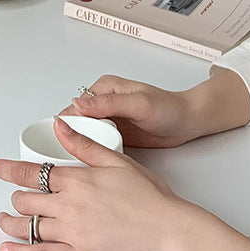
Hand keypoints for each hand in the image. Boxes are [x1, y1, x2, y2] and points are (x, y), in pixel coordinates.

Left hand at [0, 116, 185, 250]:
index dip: (8, 170)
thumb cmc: (151, 197)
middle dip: (16, 197)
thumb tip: (60, 126)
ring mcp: (73, 233)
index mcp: (77, 181)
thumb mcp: (118, 161)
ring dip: (9, 223)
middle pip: (25, 200)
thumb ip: (84, 145)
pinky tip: (9, 249)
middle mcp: (69, 206)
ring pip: (27, 226)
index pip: (31, 173)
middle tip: (16, 198)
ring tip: (5, 221)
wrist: (169, 228)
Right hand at [59, 75, 198, 147]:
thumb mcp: (138, 103)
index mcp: (103, 89)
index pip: (75, 106)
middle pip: (77, 122)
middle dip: (71, 137)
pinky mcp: (116, 135)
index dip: (67, 123)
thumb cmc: (168, 108)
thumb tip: (78, 103)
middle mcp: (103, 103)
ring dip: (81, 146)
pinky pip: (99, 143)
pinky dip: (94, 151)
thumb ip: (109, 103)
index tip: (63, 139)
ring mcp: (109, 120)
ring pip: (85, 134)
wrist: (186, 122)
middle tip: (68, 155)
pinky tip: (92, 161)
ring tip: (77, 160)